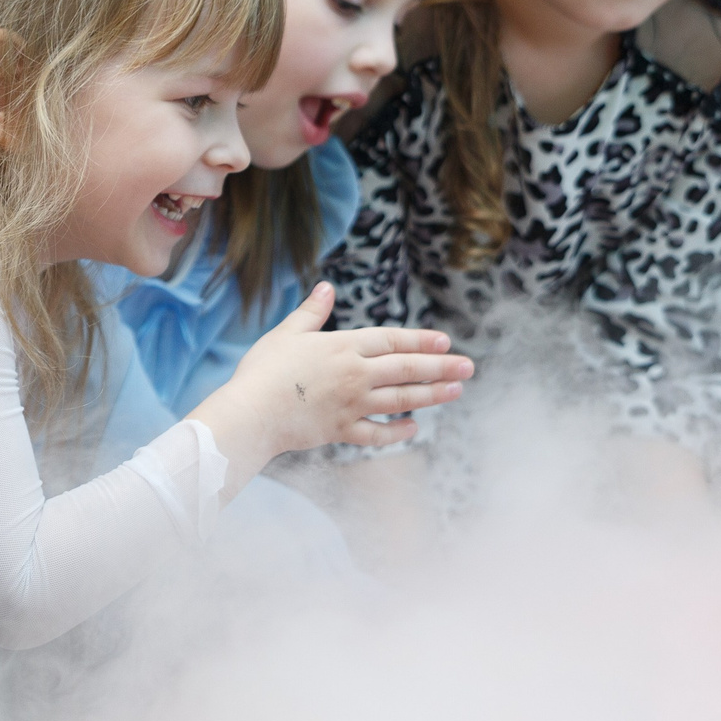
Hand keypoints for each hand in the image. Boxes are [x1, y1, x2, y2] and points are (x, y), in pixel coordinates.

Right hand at [189, 282, 471, 482]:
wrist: (251, 413)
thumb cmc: (264, 370)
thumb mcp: (287, 333)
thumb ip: (312, 312)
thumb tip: (327, 287)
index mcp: (343, 347)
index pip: (391, 340)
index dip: (420, 340)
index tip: (445, 341)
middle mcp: (355, 375)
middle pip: (406, 369)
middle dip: (440, 367)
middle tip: (468, 367)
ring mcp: (352, 404)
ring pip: (400, 399)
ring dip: (432, 395)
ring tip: (456, 391)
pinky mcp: (342, 430)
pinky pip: (377, 433)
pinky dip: (397, 432)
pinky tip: (414, 428)